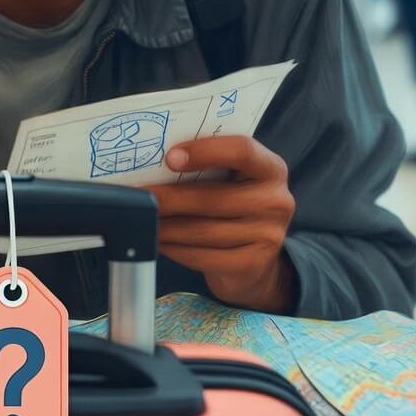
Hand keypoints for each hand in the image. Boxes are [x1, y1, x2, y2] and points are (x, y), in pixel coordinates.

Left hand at [146, 136, 296, 312]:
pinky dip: (175, 249)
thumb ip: (208, 165)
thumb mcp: (232, 178)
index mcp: (270, 168)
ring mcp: (268, 236)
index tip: (169, 158)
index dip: (205, 151)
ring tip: (143, 219)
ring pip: (203, 230)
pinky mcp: (252, 265)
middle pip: (213, 197)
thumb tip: (154, 160)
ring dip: (166, 226)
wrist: (257, 259)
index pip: (242, 151)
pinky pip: (204, 257)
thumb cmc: (234, 205)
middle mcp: (277, 201)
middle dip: (169, 197)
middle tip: (138, 195)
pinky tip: (159, 241)